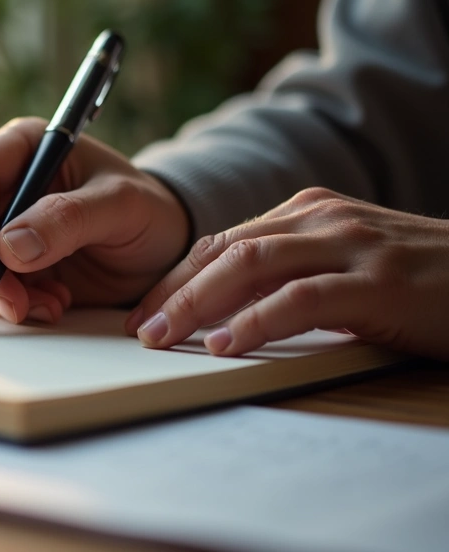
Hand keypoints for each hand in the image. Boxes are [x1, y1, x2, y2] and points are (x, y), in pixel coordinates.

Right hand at [0, 117, 190, 322]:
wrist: (160, 248)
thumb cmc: (147, 211)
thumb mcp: (122, 206)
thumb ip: (69, 219)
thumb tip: (9, 247)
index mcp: (21, 148)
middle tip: (19, 301)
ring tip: (52, 301)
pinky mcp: (0, 264)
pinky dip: (10, 305)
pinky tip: (50, 303)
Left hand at [129, 187, 448, 360]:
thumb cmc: (422, 280)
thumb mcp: (348, 265)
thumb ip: (293, 273)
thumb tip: (227, 308)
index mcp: (309, 212)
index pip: (222, 241)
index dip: (176, 278)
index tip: (143, 312)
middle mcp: (322, 219)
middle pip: (224, 250)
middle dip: (172, 291)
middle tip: (137, 330)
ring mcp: (351, 246)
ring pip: (250, 266)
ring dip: (197, 304)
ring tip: (163, 339)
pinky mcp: (377, 282)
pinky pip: (301, 299)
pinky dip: (256, 322)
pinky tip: (225, 345)